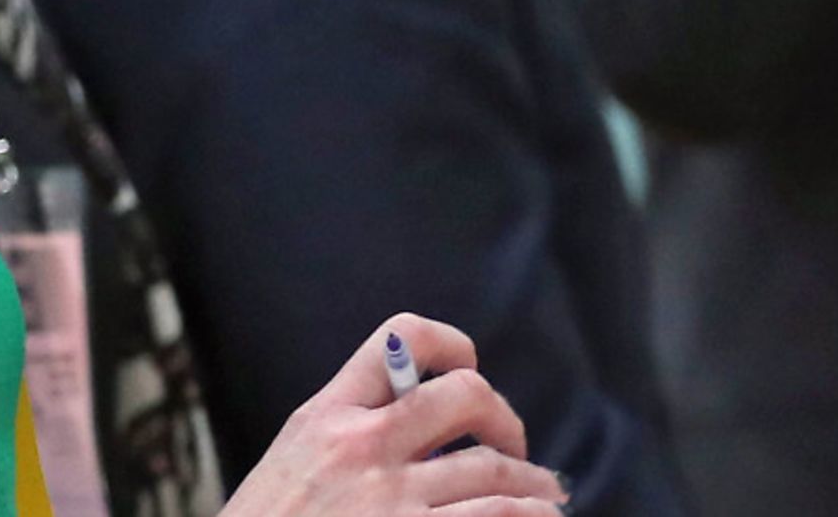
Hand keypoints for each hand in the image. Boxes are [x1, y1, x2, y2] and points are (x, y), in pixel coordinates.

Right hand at [219, 314, 569, 516]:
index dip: (449, 344)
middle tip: (510, 443)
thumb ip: (344, 436)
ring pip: (491, 468)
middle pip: (463, 396)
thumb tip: (418, 426)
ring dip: (532, 481)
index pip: (398, 338)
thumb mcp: (292, 464)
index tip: (469, 369)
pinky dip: (529, 515)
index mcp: (324, 416)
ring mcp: (389, 499)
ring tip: (544, 494)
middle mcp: (360, 447)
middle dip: (503, 417)